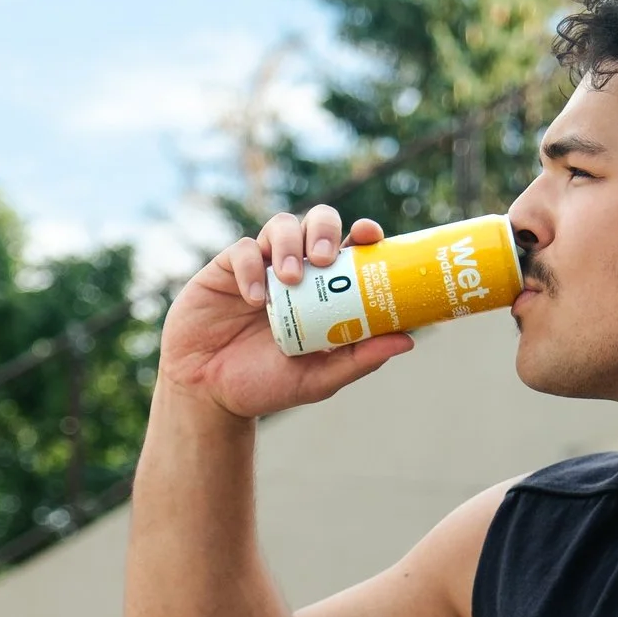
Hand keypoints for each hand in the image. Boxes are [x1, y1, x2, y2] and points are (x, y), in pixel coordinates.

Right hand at [157, 206, 414, 419]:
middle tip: (324, 258)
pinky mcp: (226, 269)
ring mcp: (261, 266)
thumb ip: (359, 358)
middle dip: (324, 229)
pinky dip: (251, 268)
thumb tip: (408, 341)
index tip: (370, 235)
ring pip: (280, 226)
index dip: (363, 234)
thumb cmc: (266, 385)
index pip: (350, 248)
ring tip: (290, 278)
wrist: (209, 394)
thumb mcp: (318, 378)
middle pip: (317, 222)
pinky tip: (255, 299)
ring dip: (289, 245)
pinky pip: (242, 250)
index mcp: (324, 290)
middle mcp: (296, 270)